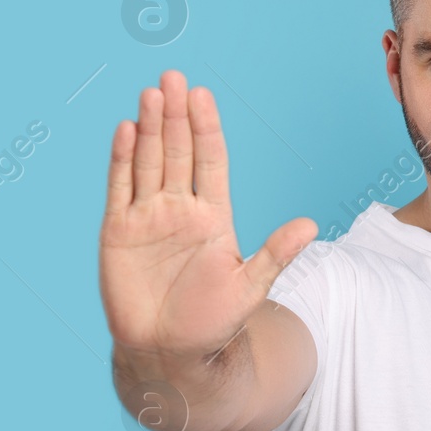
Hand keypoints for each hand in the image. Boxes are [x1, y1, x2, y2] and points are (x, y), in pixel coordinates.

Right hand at [99, 70, 317, 361]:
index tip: (204, 96)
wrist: (169, 351)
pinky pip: (120, 188)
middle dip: (176, 115)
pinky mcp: (118, 231)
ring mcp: (148, 217)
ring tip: (151, 94)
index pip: (211, 161)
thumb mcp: (249, 287)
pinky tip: (125, 130)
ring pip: (148, 162)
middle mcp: (180, 209)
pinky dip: (121, 159)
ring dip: (149, 128)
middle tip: (174, 78)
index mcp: (214, 216)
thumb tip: (311, 226)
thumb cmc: (213, 322)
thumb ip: (275, 254)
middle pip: (178, 152)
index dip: (207, 129)